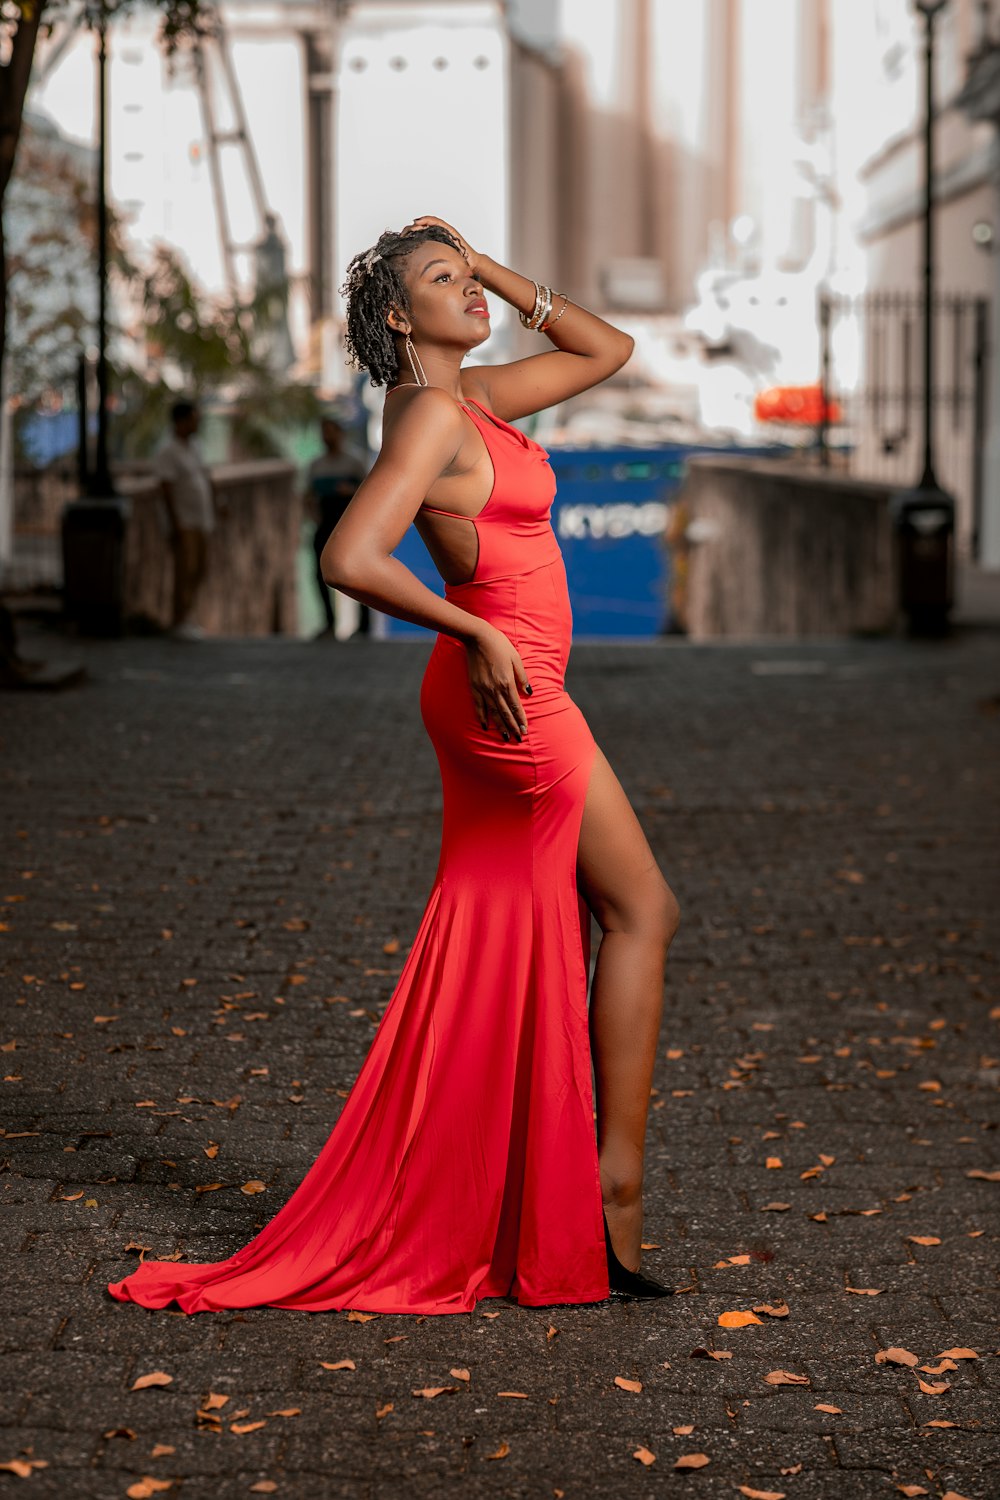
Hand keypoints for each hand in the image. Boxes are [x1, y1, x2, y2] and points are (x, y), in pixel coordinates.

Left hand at [401, 215, 479, 274]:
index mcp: (433, 244)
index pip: (419, 236)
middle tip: (403, 234)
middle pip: (421, 228)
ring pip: (427, 223)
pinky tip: (420, 221)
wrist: (470, 263)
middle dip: (411, 229)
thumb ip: (429, 265)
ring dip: (418, 223)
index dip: (409, 236)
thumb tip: (413, 272)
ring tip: (410, 225)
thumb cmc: (456, 265)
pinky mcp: (449, 230)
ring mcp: (443, 231)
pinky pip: (437, 222)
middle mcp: (438, 235)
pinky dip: (428, 220)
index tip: (401, 239)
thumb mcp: (438, 266)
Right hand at [464, 624, 530, 740]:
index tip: (525, 730)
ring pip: (493, 712)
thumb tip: (529, 693)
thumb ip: (522, 677)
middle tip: (518, 738)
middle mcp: (495, 689)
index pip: (516, 706)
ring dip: (500, 726)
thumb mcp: (516, 659)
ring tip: (505, 737)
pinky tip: (486, 726)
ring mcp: (483, 689)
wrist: (478, 637)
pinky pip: (478, 706)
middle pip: (506, 712)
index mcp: (507, 682)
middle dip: (513, 726)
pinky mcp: (474, 687)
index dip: (521, 719)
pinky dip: (482, 717)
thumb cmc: (500, 645)